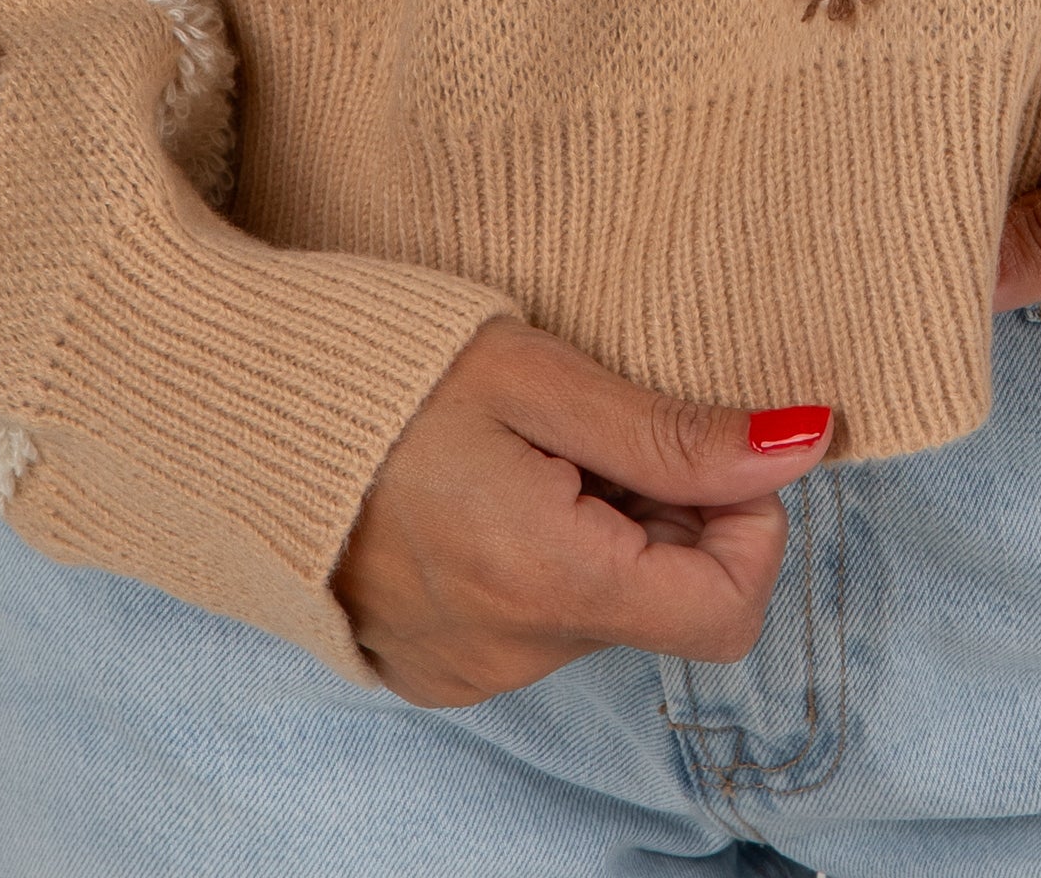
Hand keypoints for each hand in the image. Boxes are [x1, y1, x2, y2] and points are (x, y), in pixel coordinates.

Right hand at [338, 321, 832, 705]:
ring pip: (602, 606)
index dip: (746, 523)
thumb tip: (803, 445)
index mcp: (547, 583)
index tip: (700, 444)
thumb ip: (672, 430)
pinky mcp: (434, 668)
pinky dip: (543, 556)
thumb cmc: (387, 367)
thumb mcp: (539, 374)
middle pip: (663, 600)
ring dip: (600, 527)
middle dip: (661, 510)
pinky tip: (484, 487)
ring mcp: (468, 672)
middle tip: (588, 422)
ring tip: (522, 447)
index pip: (728, 612)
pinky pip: (538, 623)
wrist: (236, 405)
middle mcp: (511, 655)